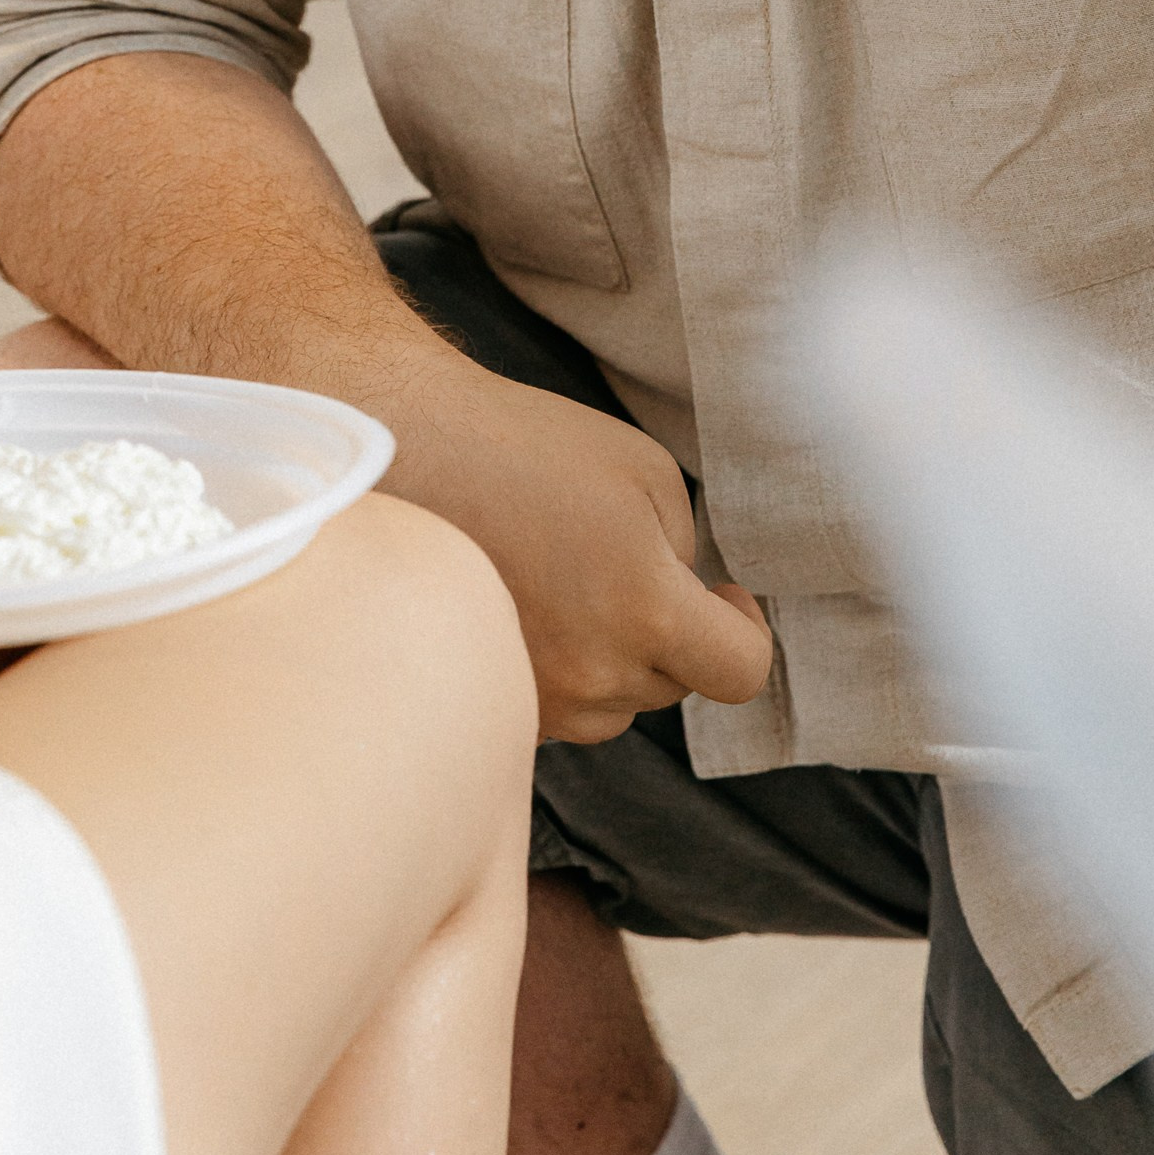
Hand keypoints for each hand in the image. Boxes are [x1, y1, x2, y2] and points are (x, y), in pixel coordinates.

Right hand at [384, 344, 771, 742]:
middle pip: (671, 684)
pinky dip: (558, 667)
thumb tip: (682, 599)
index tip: (725, 597)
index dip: (746, 631)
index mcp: (645, 608)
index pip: (740, 672)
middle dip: (668, 630)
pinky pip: (558, 706)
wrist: (407, 454)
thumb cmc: (527, 448)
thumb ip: (684, 549)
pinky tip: (528, 603)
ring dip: (612, 656)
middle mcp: (593, 672)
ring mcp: (538, 698)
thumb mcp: (647, 471)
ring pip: (613, 704)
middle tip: (623, 560)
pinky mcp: (492, 702)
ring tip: (566, 578)